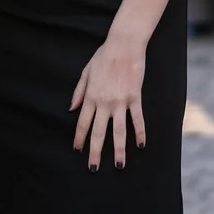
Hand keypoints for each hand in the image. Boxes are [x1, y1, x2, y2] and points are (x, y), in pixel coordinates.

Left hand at [70, 31, 146, 169]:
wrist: (124, 45)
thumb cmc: (103, 56)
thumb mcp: (86, 72)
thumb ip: (79, 91)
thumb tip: (72, 108)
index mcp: (91, 96)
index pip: (83, 122)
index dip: (79, 138)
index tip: (78, 150)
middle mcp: (104, 102)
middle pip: (99, 132)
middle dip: (96, 152)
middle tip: (93, 168)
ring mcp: (121, 101)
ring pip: (119, 131)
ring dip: (119, 149)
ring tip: (119, 165)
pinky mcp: (135, 98)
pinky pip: (137, 119)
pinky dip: (140, 132)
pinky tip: (141, 145)